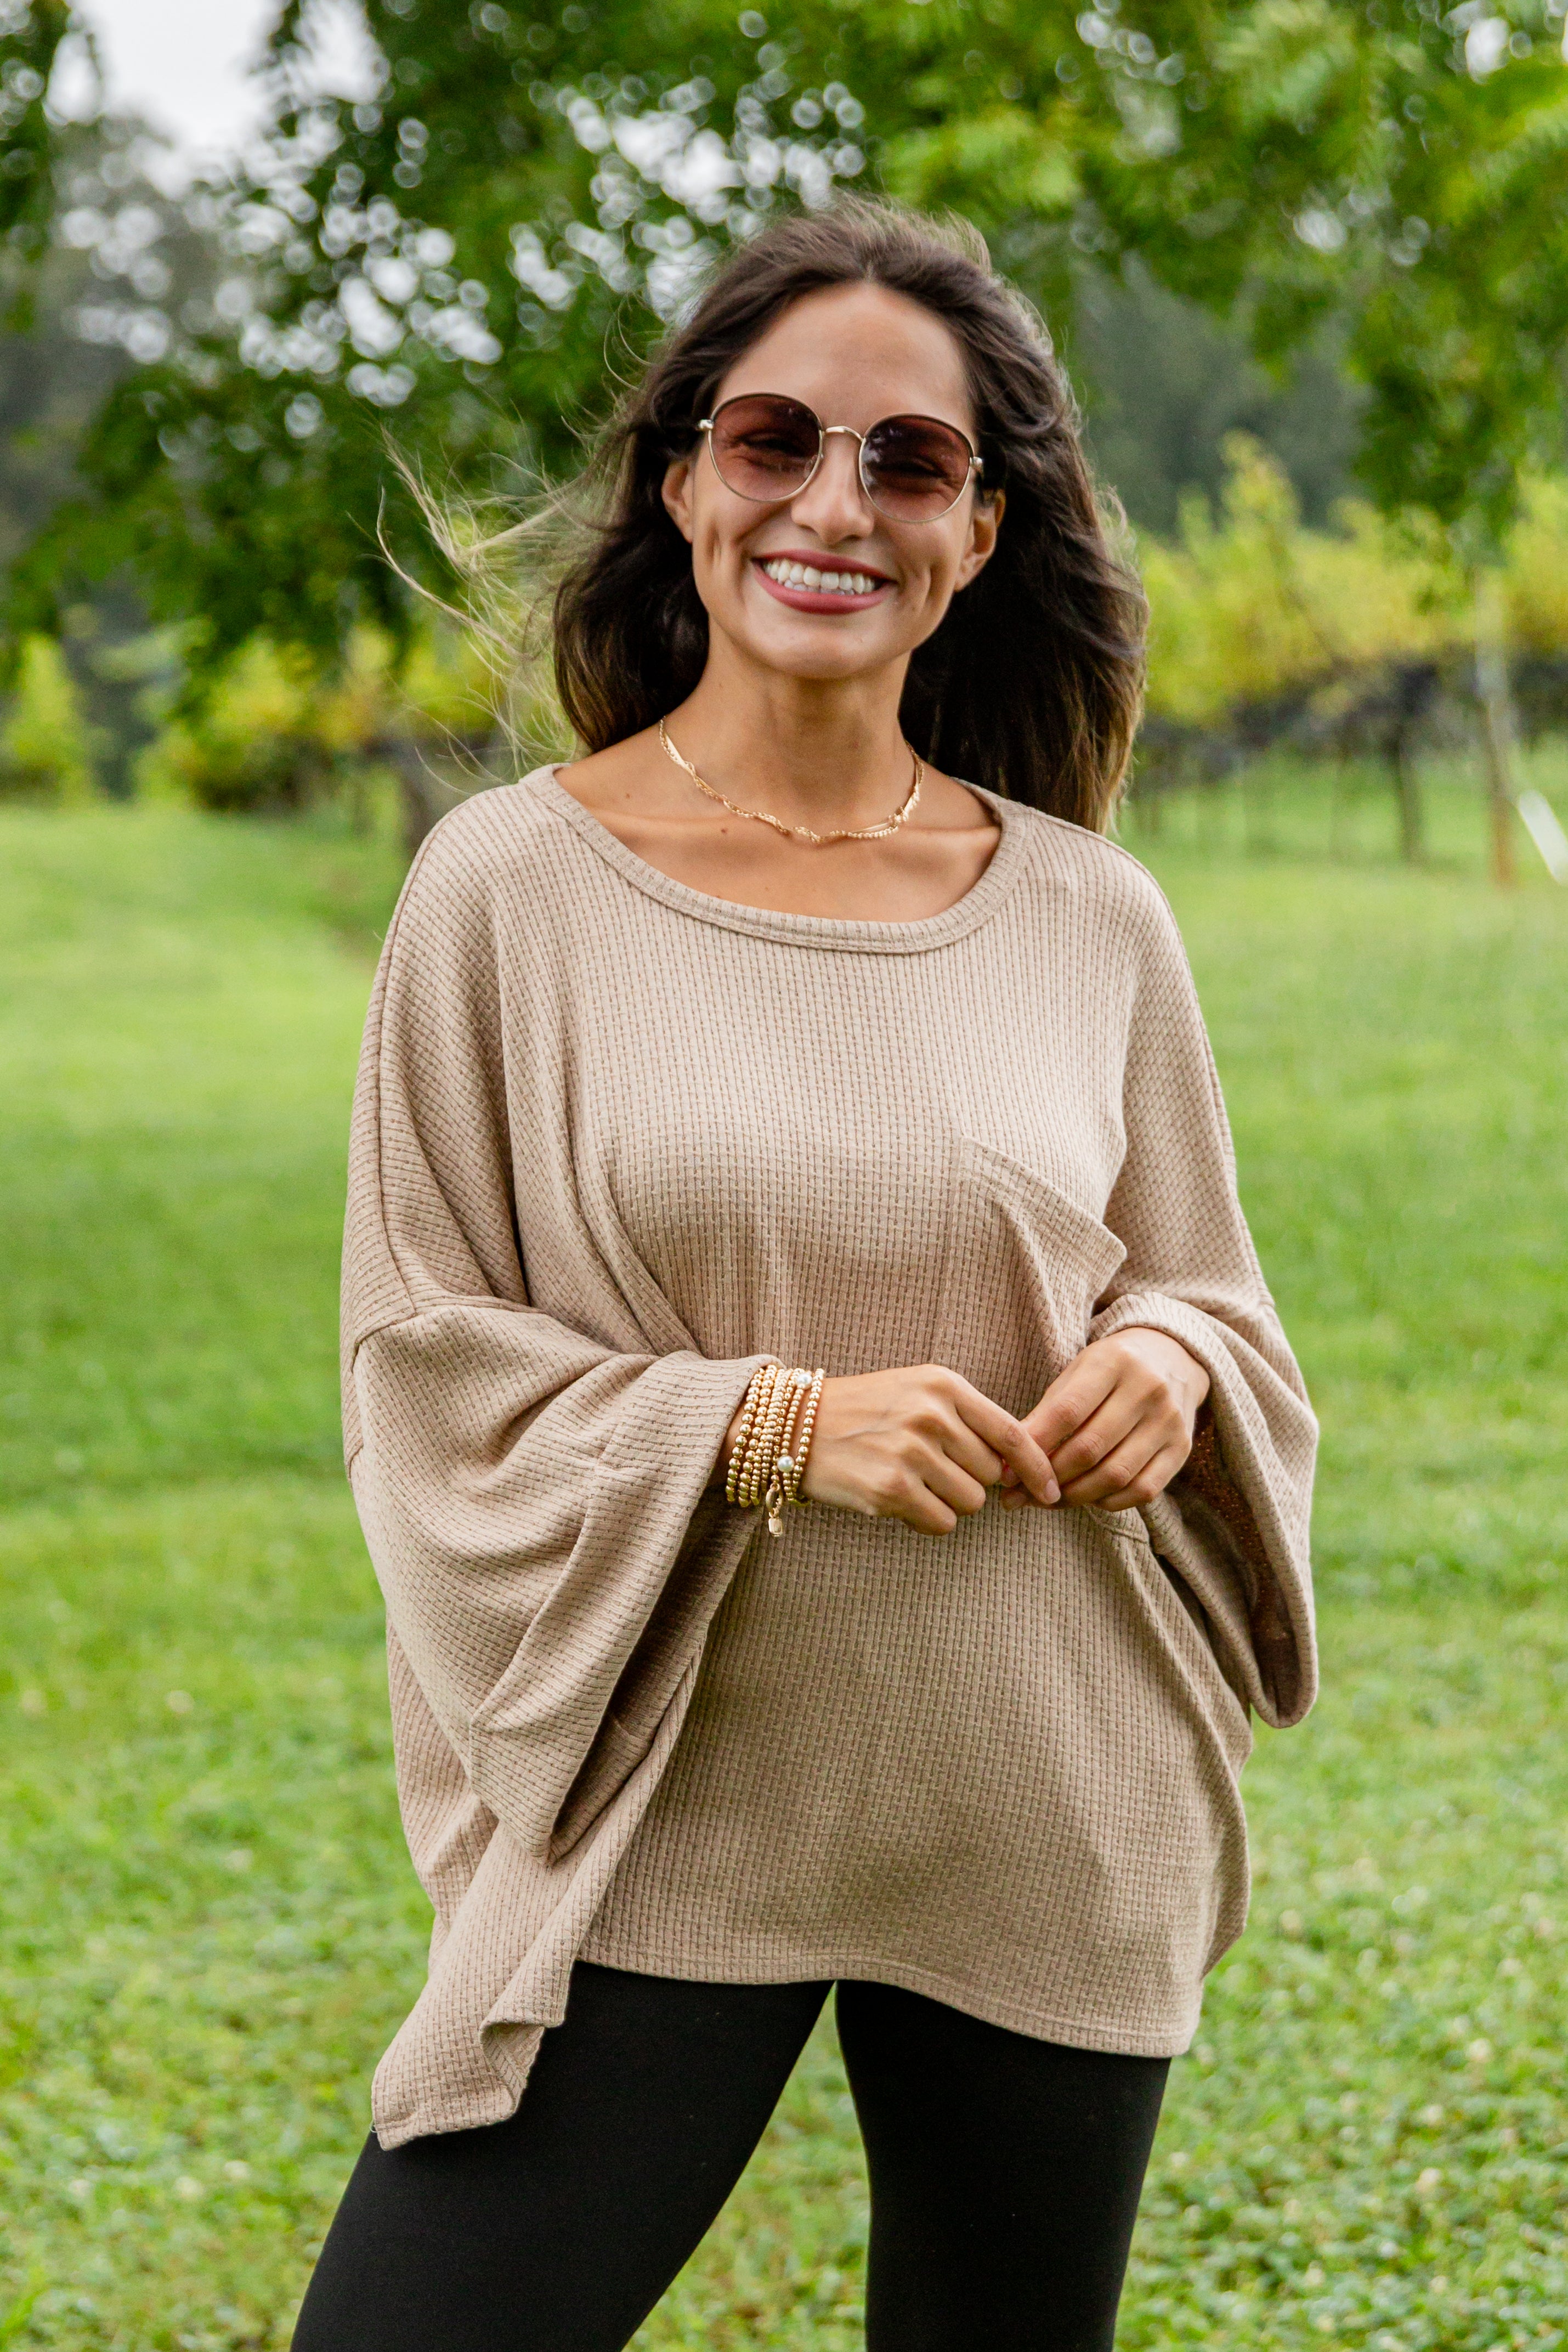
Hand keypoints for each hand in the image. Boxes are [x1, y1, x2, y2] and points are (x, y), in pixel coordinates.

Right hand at [723, 1364, 1057, 1535]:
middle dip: (971, 1481)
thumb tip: (1018, 1470)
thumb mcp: (917, 1393)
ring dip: (948, 1502)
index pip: (1013, 1433)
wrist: (794, 1428)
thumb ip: (969, 1422)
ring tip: (912, 1482)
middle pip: (992, 1475)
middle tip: (933, 1471)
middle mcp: (932, 1415)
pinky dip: (926, 1520)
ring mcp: (912, 1452)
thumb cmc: (865, 1412)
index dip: (1039, 1468)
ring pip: (970, 1503)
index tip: (1052, 1491)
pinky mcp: (892, 1489)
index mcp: (944, 1386)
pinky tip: (898, 1500)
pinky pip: (941, 1523)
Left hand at [1000, 1328, 1209, 1513]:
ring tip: (1047, 1500)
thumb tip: (1011, 1465)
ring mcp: (1169, 1422)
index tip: (1007, 1472)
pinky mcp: (1181, 1449)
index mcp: (1113, 1362)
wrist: (1172, 1357)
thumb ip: (1046, 1413)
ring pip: (1116, 1475)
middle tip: (1020, 1495)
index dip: (1034, 1447)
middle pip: (1090, 1448)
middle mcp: (1147, 1390)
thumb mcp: (1077, 1372)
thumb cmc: (1110, 1369)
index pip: (1067, 1412)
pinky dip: (1108, 1502)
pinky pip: (1142, 1490)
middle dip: (1049, 1478)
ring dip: (1075, 1496)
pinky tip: (1086, 1498)